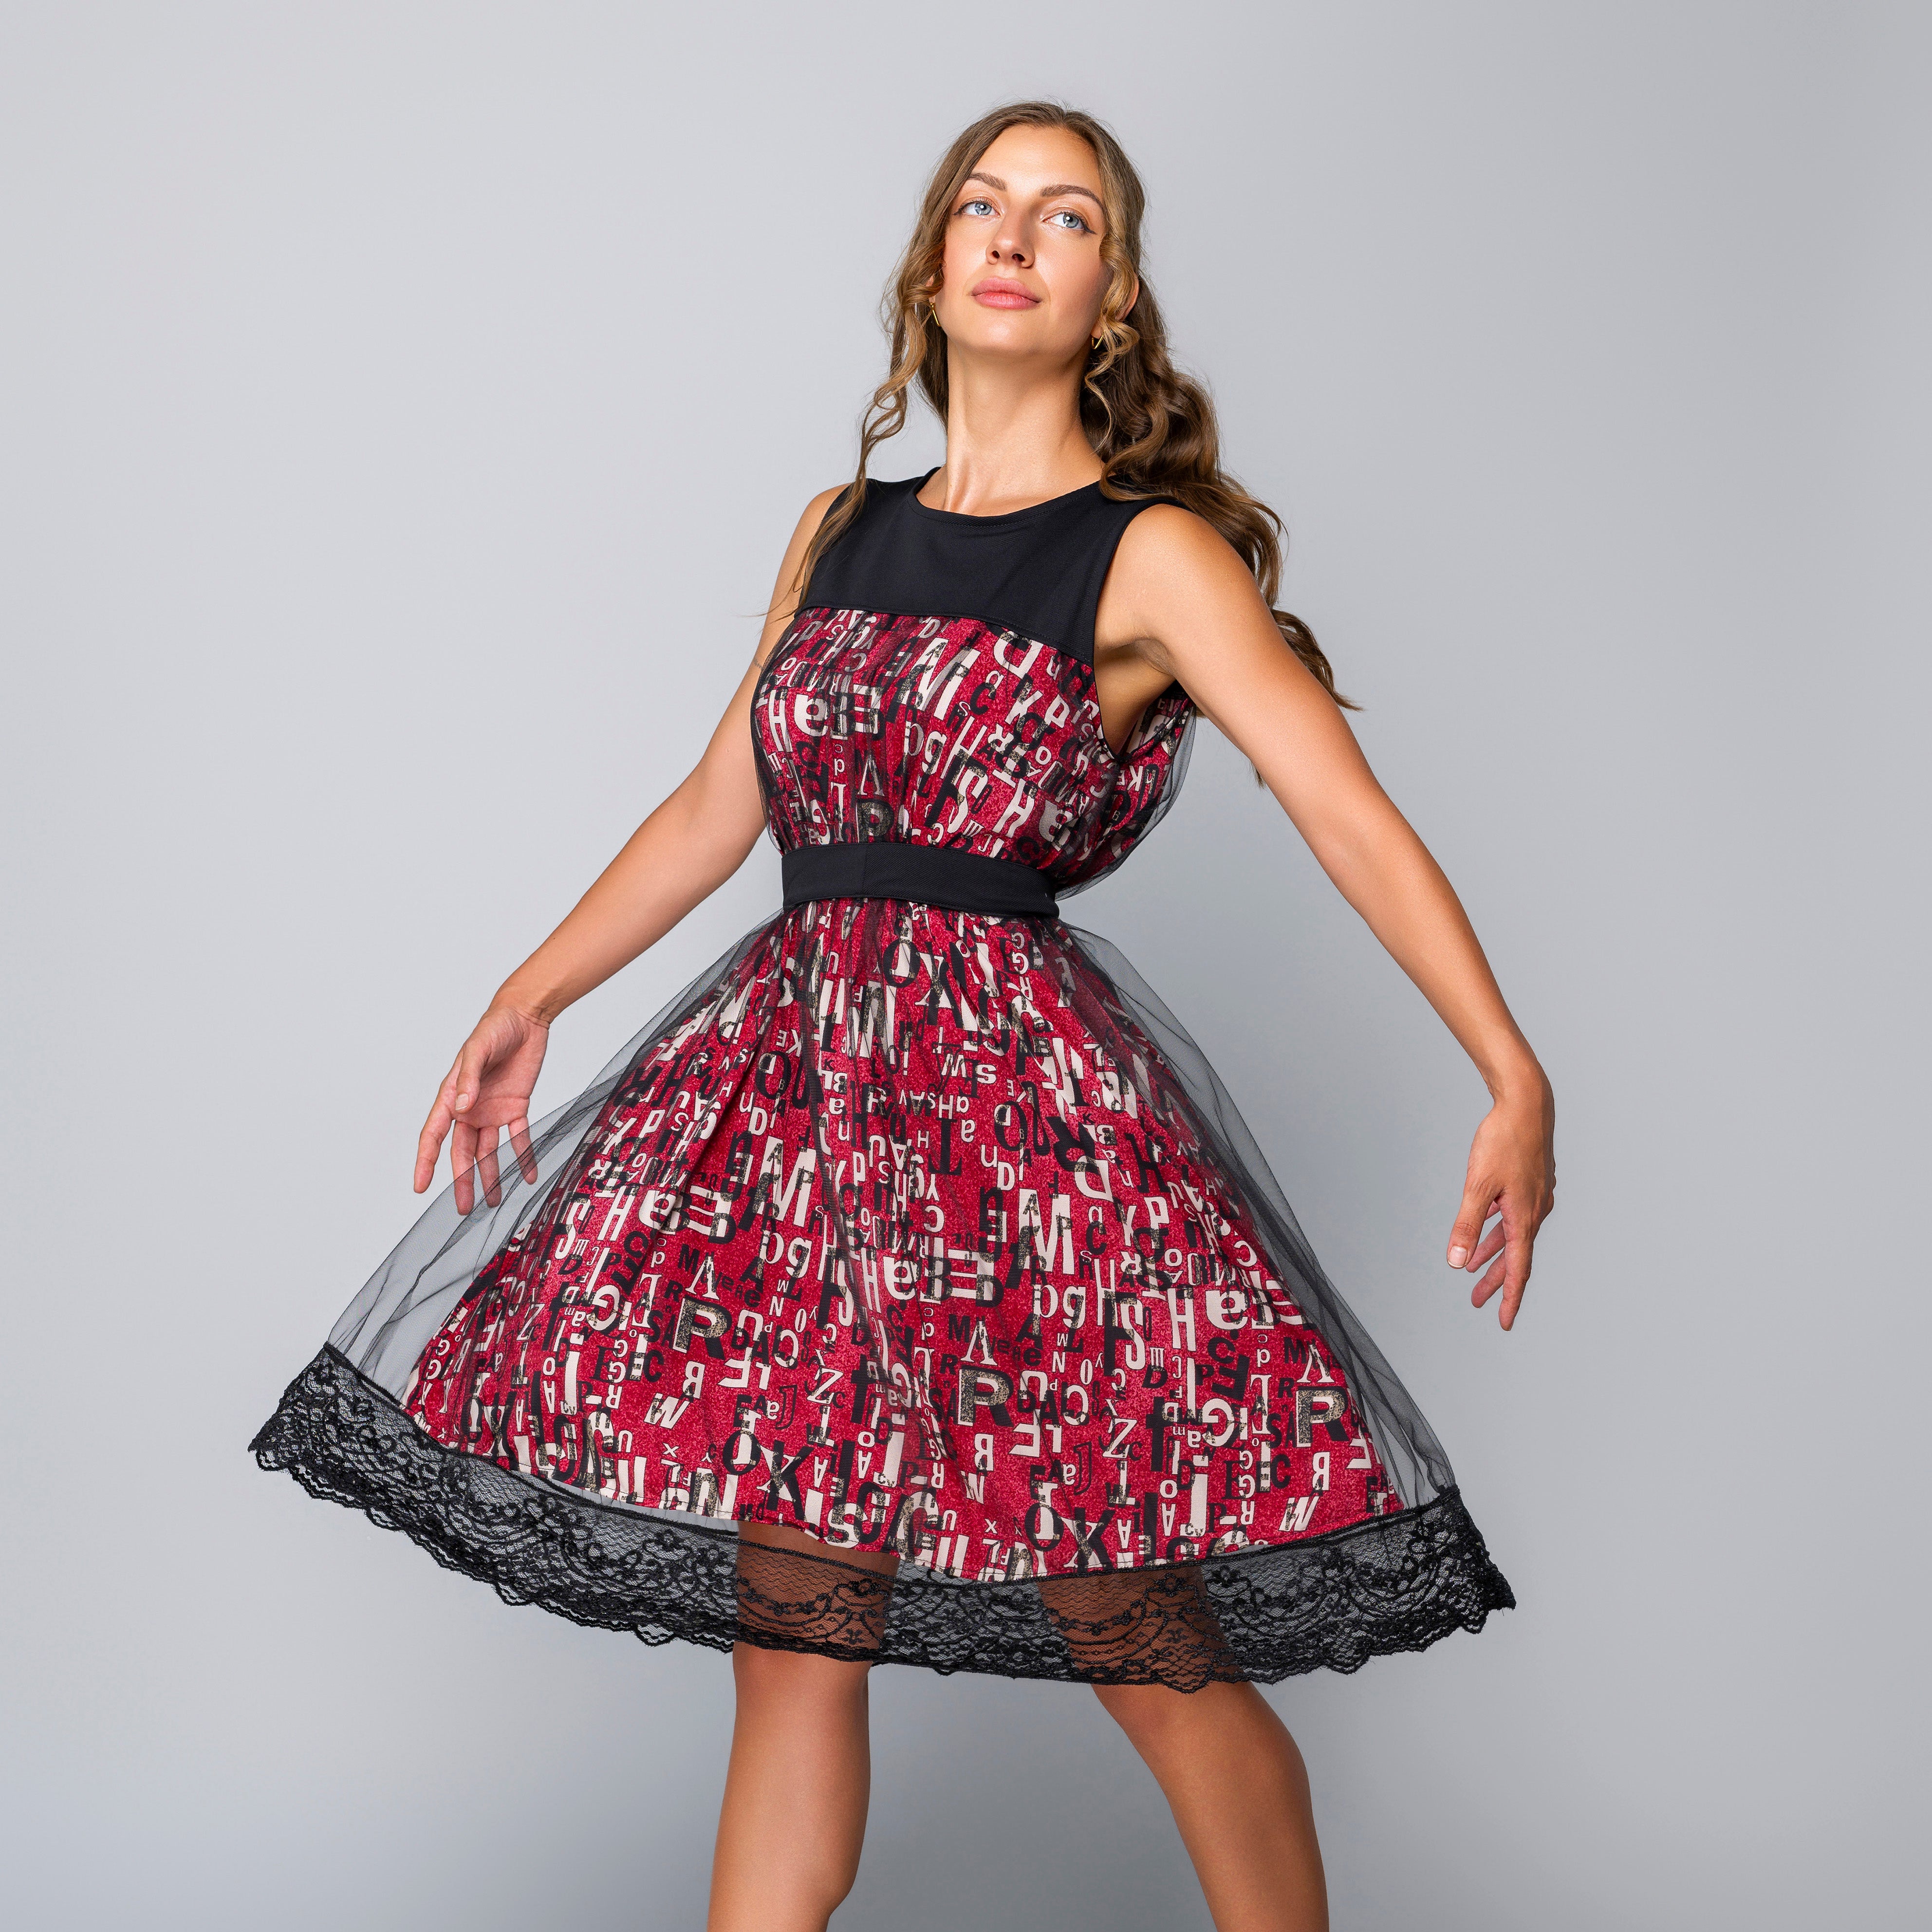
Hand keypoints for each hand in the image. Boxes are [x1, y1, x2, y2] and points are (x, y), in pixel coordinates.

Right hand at [415, 1003, 548, 1212]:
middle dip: (462, 1180)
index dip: (425, 1161)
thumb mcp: (478, 1050)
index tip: (419, 1186)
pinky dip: (523, 1156)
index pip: (434, 1134)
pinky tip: (527, 1175)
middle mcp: (471, 1108)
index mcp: (452, 1096)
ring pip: (488, 1150)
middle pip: (462, 1152)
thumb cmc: (494, 1028)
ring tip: (492, 1202)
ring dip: (490, 1175)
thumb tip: (461, 1106)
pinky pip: (519, 1137)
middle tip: (462, 1208)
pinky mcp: (517, 1106)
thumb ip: (468, 1078)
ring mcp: (494, 1110)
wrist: (526, 1017)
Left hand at [1447, 1075, 1554, 1330]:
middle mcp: (1534, 1211)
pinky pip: (1512, 1218)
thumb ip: (1467, 1225)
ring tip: (1475, 1276)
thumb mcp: (1478, 1185)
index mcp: (1524, 1217)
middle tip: (1479, 1304)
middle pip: (1514, 1257)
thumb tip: (1457, 1262)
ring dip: (1493, 1256)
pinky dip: (1498, 1230)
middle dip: (1495, 1282)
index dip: (1509, 1297)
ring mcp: (1533, 1197)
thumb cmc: (1503, 1140)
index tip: (1502, 1321)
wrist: (1525, 1104)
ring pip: (1511, 1236)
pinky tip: (1487, 1233)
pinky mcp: (1528, 1184)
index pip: (1517, 1269)